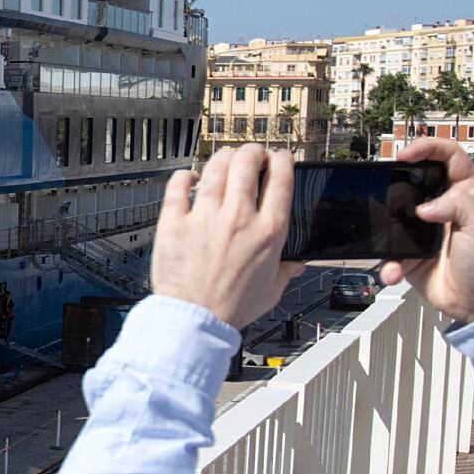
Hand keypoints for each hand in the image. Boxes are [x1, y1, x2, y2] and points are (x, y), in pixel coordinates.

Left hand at [151, 146, 296, 330]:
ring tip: (224, 160)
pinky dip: (185, 176)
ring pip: (216, 167)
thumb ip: (287, 269)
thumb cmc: (231, 308)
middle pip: (248, 163)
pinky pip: (179, 185)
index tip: (279, 157)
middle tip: (251, 156)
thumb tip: (298, 262)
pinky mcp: (175, 222)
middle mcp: (238, 219)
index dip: (281, 160)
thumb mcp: (272, 289)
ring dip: (223, 158)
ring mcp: (205, 217)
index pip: (281, 179)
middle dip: (252, 152)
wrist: (195, 321)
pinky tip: (190, 178)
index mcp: (267, 232)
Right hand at [383, 141, 473, 323]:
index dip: (427, 148)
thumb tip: (425, 206)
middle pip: (414, 180)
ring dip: (386, 227)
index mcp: (467, 192)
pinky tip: (397, 270)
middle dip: (396, 183)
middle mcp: (444, 206)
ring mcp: (424, 229)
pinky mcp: (410, 253)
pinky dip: (388, 262)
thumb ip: (460, 206)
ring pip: (394, 215)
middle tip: (385, 188)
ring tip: (392, 241)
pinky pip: (389, 252)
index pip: (448, 156)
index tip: (406, 154)